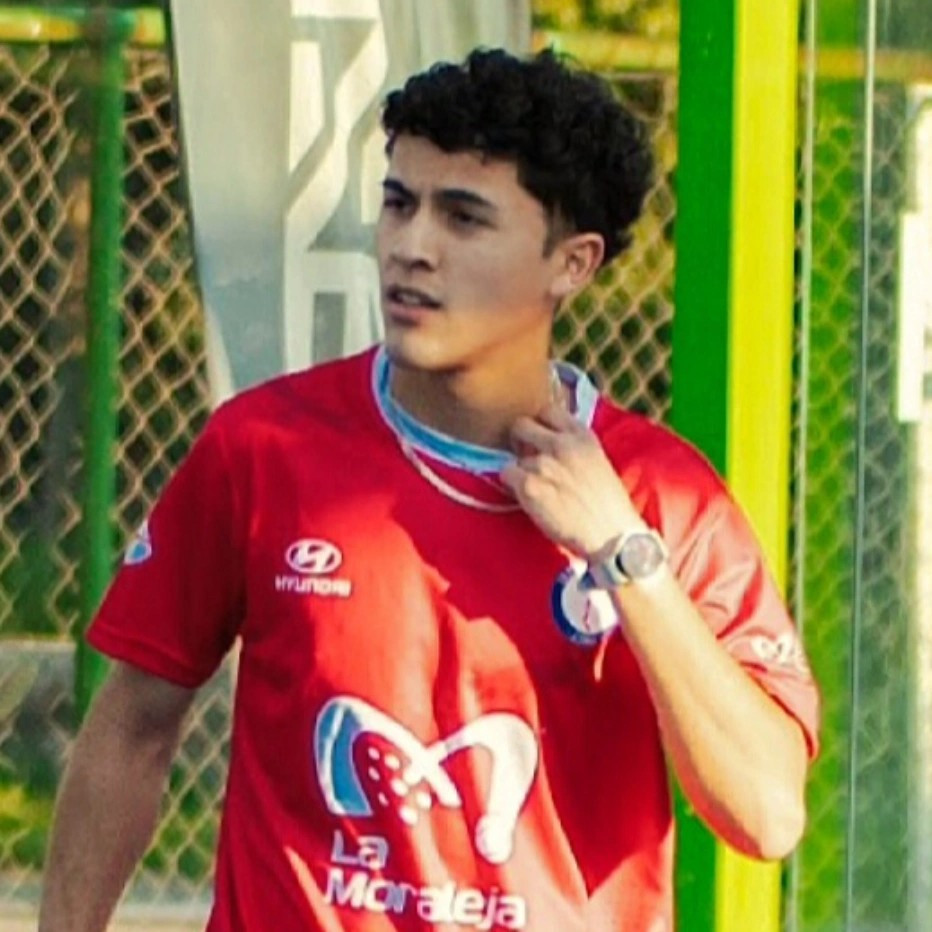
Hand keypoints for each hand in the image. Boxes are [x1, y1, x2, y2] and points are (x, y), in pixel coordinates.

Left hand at [499, 403, 644, 556]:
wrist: (612, 536)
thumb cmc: (609, 506)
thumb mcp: (598, 462)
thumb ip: (574, 447)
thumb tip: (549, 441)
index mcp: (583, 436)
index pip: (548, 410)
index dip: (539, 424)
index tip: (538, 438)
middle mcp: (562, 444)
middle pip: (521, 424)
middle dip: (519, 440)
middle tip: (525, 459)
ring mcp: (543, 464)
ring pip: (513, 456)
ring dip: (519, 471)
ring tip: (535, 489)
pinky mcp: (529, 486)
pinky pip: (506, 475)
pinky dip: (512, 486)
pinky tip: (527, 498)